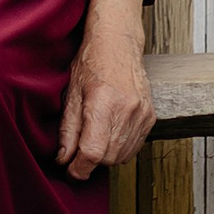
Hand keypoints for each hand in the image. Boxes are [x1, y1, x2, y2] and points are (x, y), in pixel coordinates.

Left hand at [59, 0, 154, 173]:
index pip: (93, 152)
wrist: (117, 43)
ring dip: (105, 156)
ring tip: (92, 140)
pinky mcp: (150, 116)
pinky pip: (134, 146)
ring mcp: (142, 114)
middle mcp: (127, 110)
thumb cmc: (91, 63)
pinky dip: (120, 148)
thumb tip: (63, 159)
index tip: (70, 171)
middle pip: (108, 158)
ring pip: (122, 156)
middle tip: (76, 154)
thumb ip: (67, 129)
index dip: (79, 168)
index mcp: (103, 103)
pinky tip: (109, 134)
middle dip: (90, 162)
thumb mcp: (71, 94)